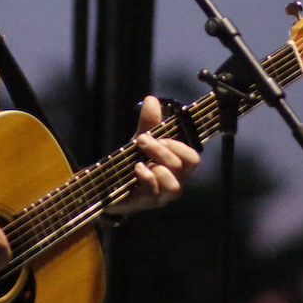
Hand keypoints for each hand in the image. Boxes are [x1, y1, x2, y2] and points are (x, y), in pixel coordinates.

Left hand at [107, 95, 200, 215]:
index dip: (179, 146)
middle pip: (184, 167)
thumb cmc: (134, 162)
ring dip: (159, 168)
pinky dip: (147, 178)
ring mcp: (162, 195)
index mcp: (177, 166)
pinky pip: (154, 193)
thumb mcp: (141, 140)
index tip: (160, 136)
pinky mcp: (146, 203)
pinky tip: (137, 169)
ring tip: (142, 161)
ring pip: (174, 186)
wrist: (110, 185)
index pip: (192, 158)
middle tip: (143, 141)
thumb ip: (148, 122)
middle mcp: (174, 181)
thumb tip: (152, 99)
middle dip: (163, 150)